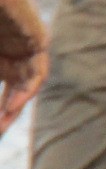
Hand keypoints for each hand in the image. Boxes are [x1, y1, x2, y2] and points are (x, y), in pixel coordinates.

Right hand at [0, 0, 46, 136]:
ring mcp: (26, 46)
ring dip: (13, 109)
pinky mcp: (38, 39)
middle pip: (13, 92)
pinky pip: (36, 71)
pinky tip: (12, 107)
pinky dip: (25, 90)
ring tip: (0, 129)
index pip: (1, 90)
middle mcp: (11, 52)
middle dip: (4, 116)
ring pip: (24, 85)